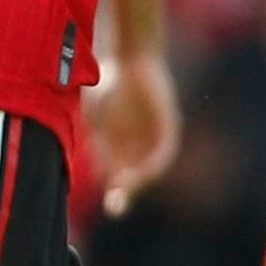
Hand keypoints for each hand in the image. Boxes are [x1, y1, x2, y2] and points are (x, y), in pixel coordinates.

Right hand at [82, 46, 179, 213]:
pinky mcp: (168, 127)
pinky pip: (163, 151)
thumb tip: (97, 171)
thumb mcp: (97, 118)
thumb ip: (99, 145)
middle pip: (132, 174)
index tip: (106, 204)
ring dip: (138, 180)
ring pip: (148, 166)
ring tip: (126, 189)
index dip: (112, 189)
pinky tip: (144, 172)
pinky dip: (154, 163)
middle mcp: (135, 142)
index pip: (116, 173)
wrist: (132, 58)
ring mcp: (152, 135)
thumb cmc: (108, 85)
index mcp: (115, 141)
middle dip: (125, 192)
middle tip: (115, 207)